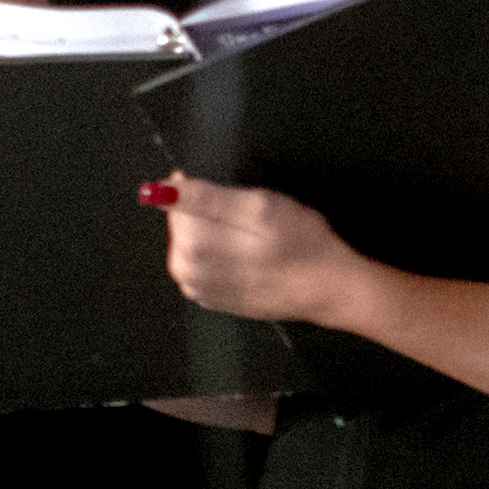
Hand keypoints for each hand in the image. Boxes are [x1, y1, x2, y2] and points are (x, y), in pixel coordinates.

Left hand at [160, 175, 361, 325]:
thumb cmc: (303, 244)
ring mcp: (200, 290)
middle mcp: (190, 272)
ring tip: (250, 236)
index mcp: (196, 246)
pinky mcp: (212, 299)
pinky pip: (200, 266)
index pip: (173, 204)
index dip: (194, 188)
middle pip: (180, 226)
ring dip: (212, 234)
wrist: (330, 288)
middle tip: (247, 216)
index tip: (222, 189)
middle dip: (206, 214)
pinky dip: (217, 254)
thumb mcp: (259, 207)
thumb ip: (205, 198)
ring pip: (188, 246)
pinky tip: (245, 254)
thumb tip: (158, 190)